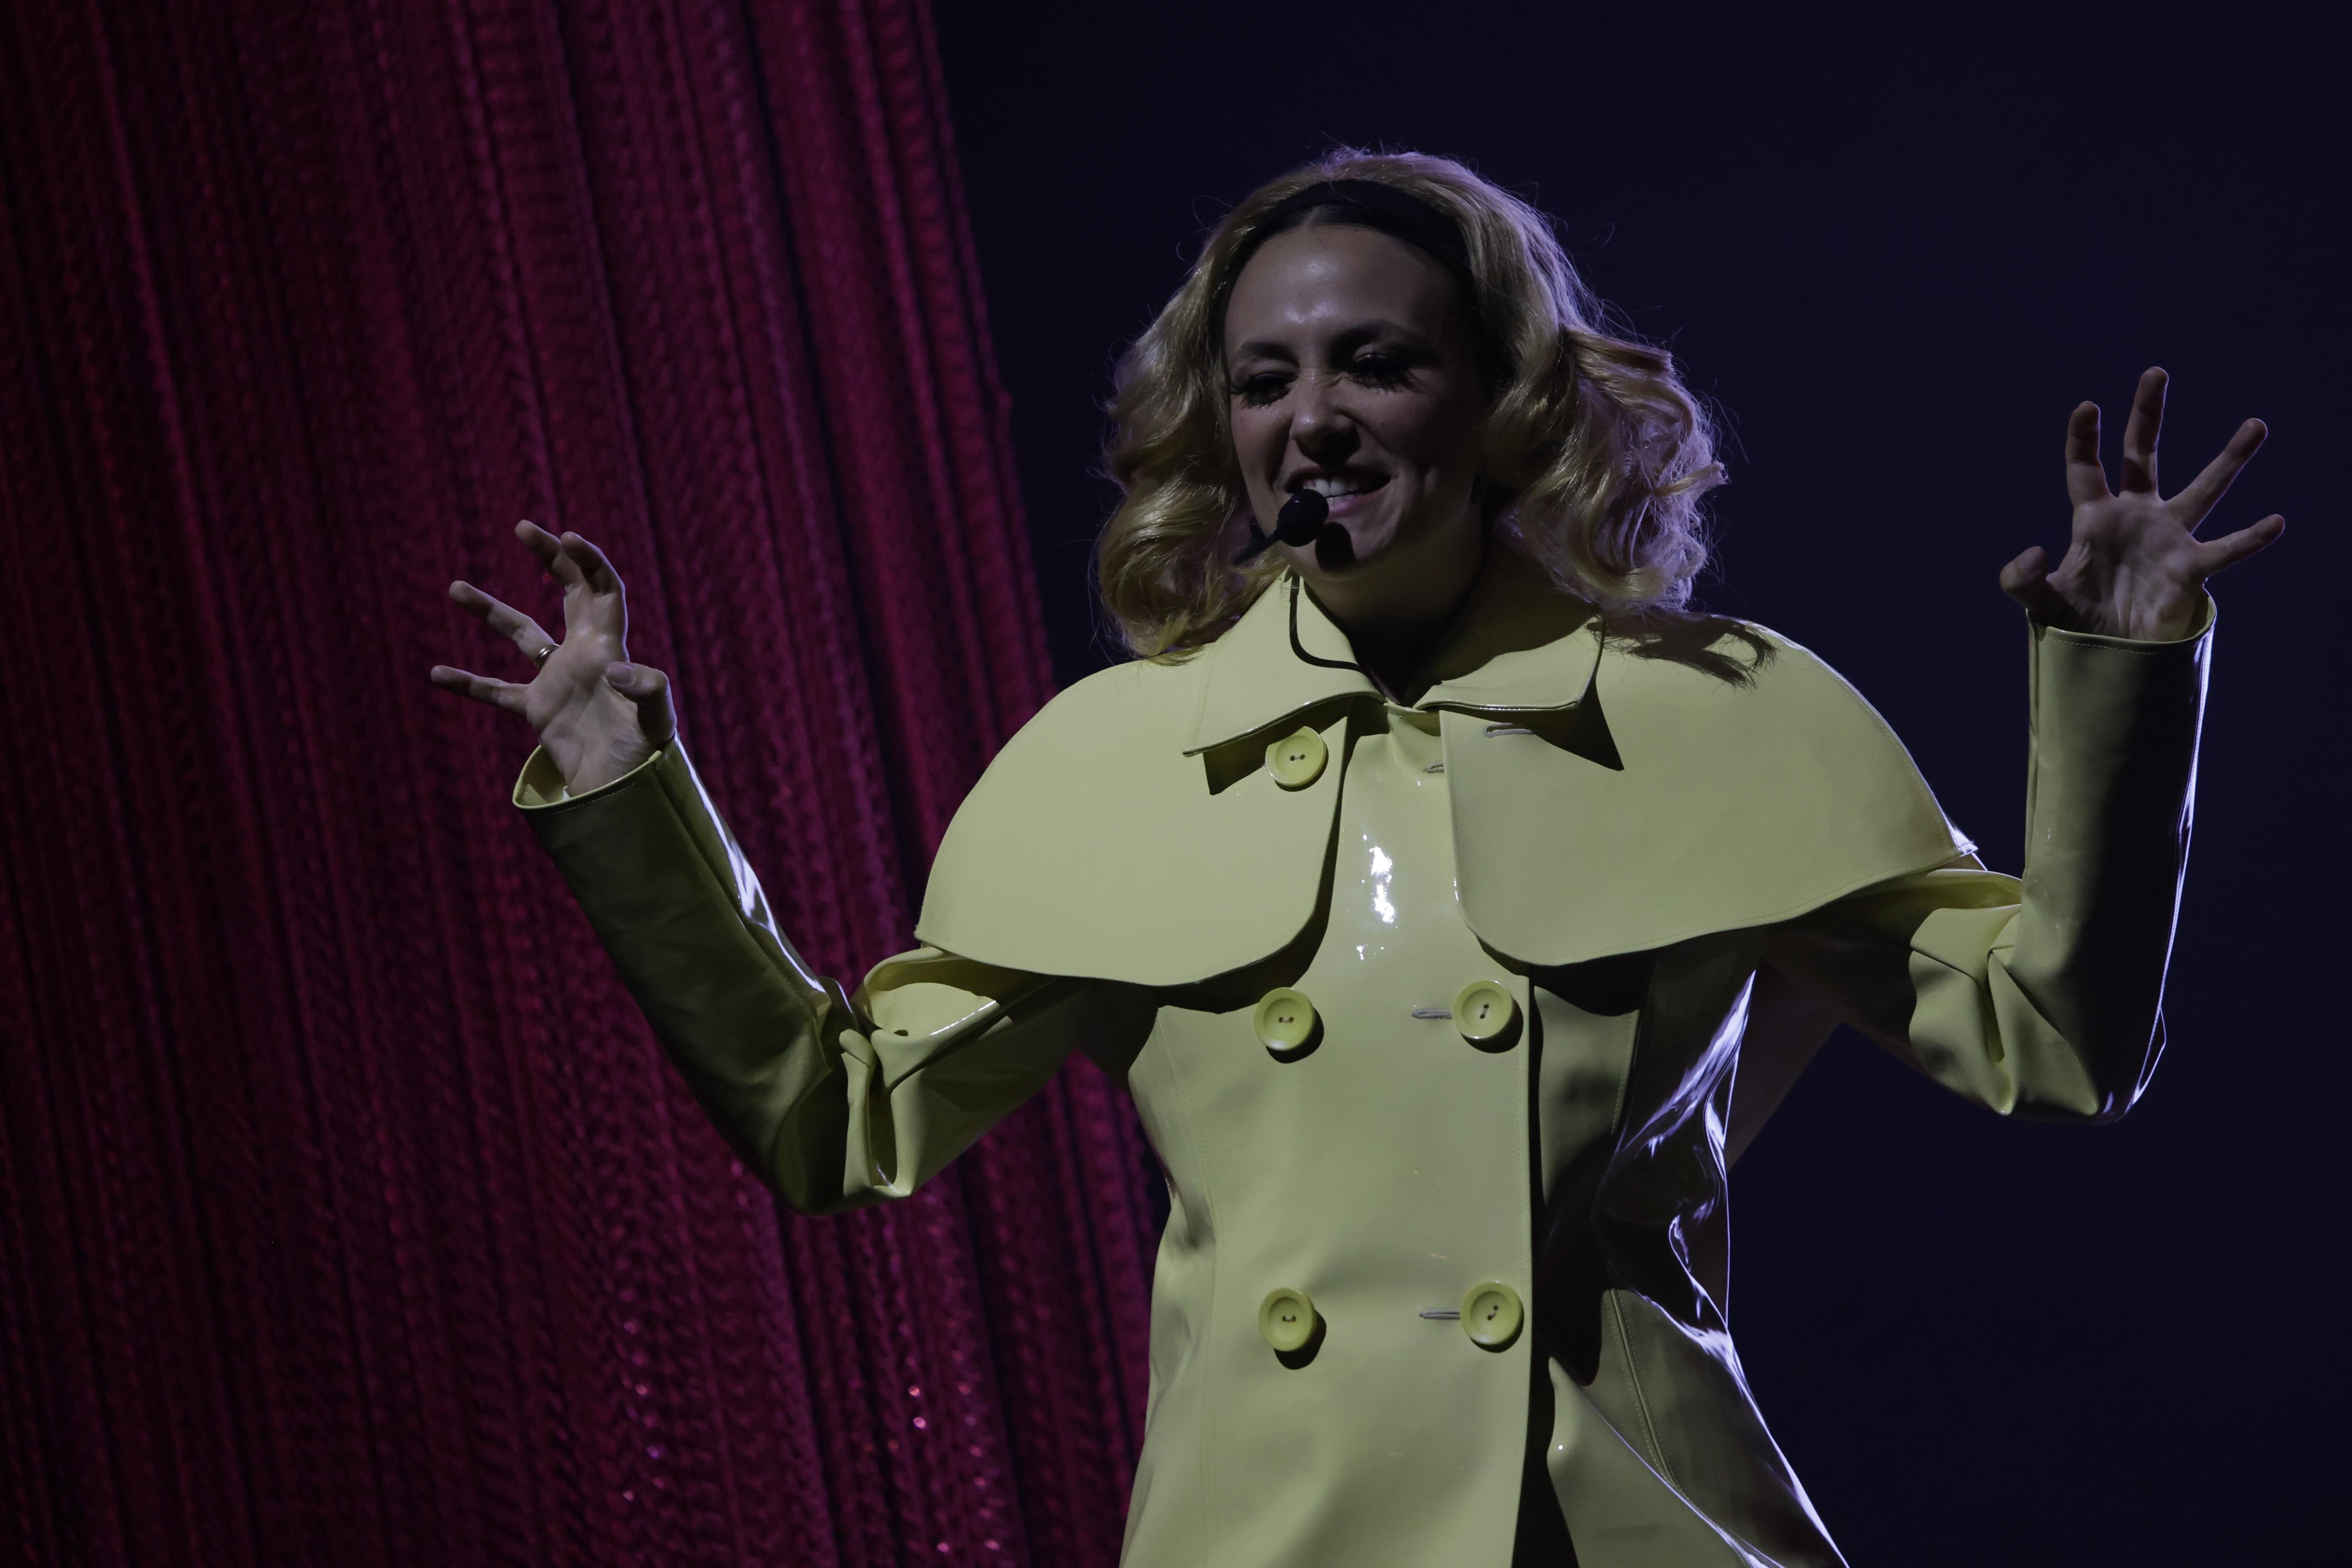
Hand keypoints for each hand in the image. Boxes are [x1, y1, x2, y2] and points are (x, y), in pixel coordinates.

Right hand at [430, 521, 675, 792]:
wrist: (623, 793)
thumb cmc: (645, 758)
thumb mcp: (656, 723)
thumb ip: (647, 691)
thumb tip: (614, 668)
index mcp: (611, 648)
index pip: (602, 591)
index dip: (588, 562)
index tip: (565, 538)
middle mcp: (584, 655)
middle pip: (567, 593)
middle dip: (549, 559)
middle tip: (523, 527)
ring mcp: (558, 680)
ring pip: (521, 634)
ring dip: (490, 611)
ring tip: (454, 588)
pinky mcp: (538, 709)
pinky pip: (497, 691)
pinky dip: (469, 683)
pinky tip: (437, 673)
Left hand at [2001, 367, 2283, 640]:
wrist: (2112, 653)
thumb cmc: (2079, 621)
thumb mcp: (2041, 601)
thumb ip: (2020, 579)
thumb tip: (2034, 550)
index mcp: (2095, 519)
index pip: (2085, 469)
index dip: (2084, 439)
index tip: (2087, 407)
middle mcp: (2136, 517)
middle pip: (2142, 455)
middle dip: (2147, 416)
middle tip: (2156, 373)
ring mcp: (2168, 538)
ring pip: (2204, 489)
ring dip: (2229, 459)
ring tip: (2256, 425)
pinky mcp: (2191, 568)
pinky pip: (2225, 550)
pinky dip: (2249, 539)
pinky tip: (2275, 522)